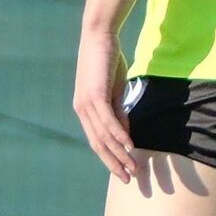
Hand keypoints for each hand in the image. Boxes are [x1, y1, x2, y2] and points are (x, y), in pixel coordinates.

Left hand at [73, 29, 134, 181]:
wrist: (99, 37)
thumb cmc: (107, 61)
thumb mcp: (114, 91)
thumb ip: (118, 111)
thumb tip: (124, 133)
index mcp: (85, 110)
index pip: (97, 141)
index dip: (110, 158)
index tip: (124, 171)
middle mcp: (82, 110)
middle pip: (98, 144)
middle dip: (114, 163)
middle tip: (129, 178)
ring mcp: (87, 103)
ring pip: (103, 136)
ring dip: (119, 154)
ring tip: (133, 167)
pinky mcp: (95, 95)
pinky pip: (108, 121)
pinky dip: (119, 135)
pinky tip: (130, 146)